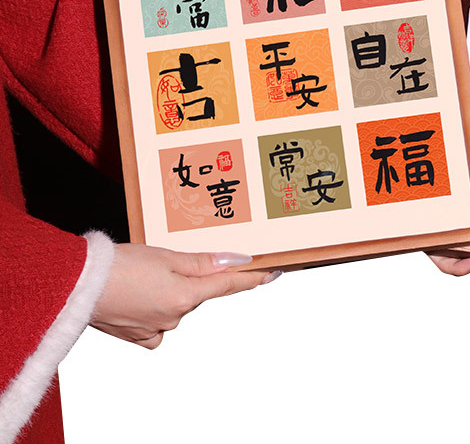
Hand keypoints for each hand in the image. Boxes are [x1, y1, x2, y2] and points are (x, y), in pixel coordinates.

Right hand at [91, 243, 279, 348]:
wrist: (76, 287)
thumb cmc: (120, 266)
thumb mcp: (167, 255)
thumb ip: (204, 262)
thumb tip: (238, 262)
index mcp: (186, 295)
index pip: (229, 284)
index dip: (252, 276)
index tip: (273, 272)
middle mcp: (175, 316)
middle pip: (199, 292)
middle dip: (193, 276)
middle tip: (167, 259)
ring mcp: (157, 328)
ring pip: (178, 305)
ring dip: (170, 290)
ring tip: (144, 273)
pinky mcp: (137, 336)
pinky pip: (158, 324)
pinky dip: (155, 310)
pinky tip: (140, 296)